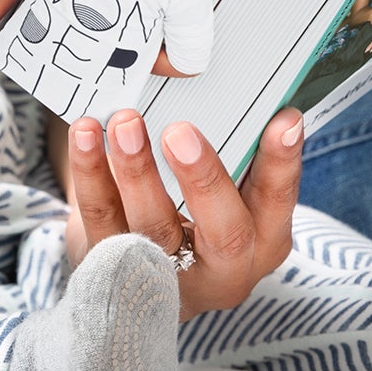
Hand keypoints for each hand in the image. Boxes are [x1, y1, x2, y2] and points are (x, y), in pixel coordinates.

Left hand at [65, 108, 301, 320]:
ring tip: (126, 122)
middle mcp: (222, 270)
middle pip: (224, 233)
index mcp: (262, 242)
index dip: (282, 163)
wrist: (139, 283)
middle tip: (181, 133)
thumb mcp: (232, 198)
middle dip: (204, 180)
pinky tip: (87, 134)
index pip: (277, 202)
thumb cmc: (196, 220)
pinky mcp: (113, 268)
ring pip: (152, 228)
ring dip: (138, 171)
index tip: (284, 120)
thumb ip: (238, 156)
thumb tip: (238, 87)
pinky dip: (91, 172)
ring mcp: (166, 276)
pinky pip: (101, 218)